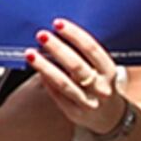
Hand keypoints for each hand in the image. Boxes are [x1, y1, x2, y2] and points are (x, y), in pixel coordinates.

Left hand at [23, 18, 128, 132]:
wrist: (109, 116)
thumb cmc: (101, 84)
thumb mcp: (101, 69)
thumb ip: (85, 55)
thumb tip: (59, 34)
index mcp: (108, 70)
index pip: (92, 49)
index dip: (75, 34)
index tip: (58, 23)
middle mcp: (101, 87)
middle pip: (76, 65)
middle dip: (57, 48)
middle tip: (42, 35)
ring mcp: (88, 102)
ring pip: (63, 83)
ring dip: (45, 66)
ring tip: (30, 54)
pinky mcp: (76, 113)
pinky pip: (58, 96)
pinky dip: (46, 83)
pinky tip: (37, 72)